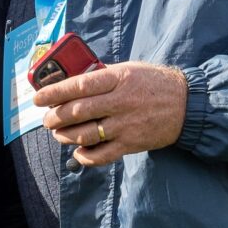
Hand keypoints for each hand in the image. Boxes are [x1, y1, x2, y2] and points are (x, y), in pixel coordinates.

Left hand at [36, 61, 188, 166]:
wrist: (189, 105)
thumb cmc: (155, 84)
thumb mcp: (130, 70)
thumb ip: (103, 76)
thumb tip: (72, 80)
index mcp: (119, 79)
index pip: (79, 85)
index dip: (54, 93)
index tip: (38, 98)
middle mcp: (121, 102)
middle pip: (77, 112)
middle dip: (55, 117)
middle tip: (47, 120)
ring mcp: (126, 125)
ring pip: (85, 134)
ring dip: (65, 136)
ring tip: (58, 133)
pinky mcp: (132, 144)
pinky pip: (101, 155)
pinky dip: (85, 156)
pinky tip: (78, 152)